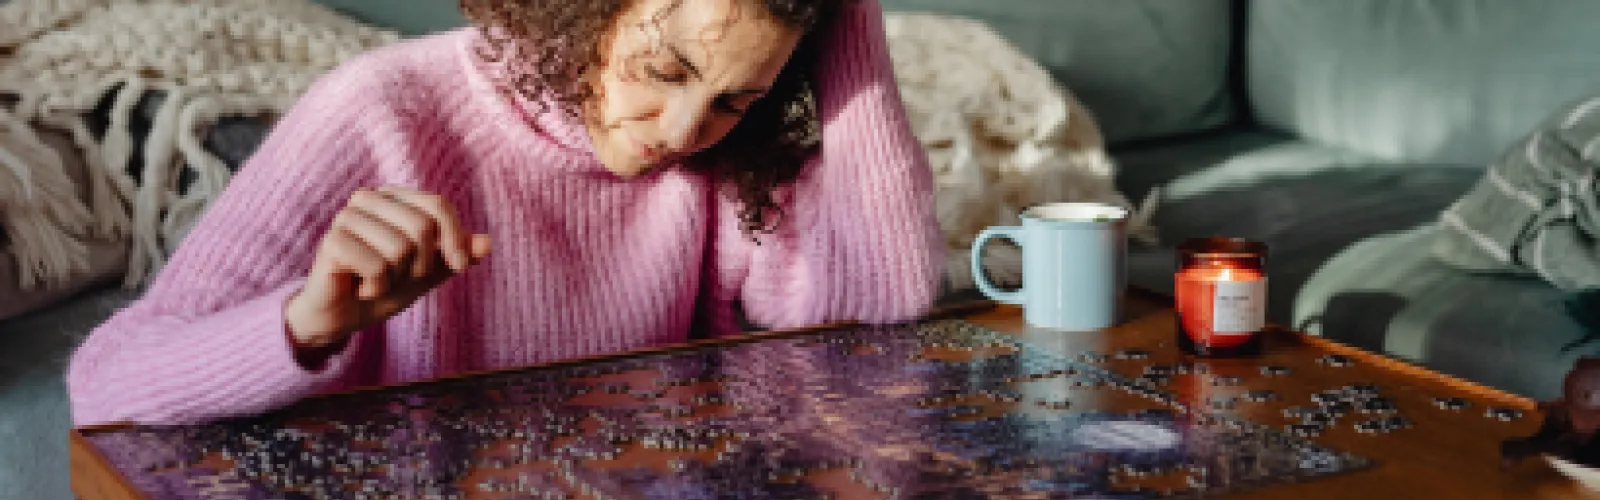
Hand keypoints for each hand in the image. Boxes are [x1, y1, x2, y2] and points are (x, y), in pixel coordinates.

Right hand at [285, 186, 490, 351]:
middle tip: (400, 277)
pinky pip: (376, 267)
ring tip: (378, 281)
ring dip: (397, 278)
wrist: (343, 315)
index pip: (438, 206)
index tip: (459, 266)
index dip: (456, 239)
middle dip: (422, 265)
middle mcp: (369, 198)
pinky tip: (361, 289)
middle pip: (422, 227)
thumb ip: (457, 255)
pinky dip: (376, 288)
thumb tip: (487, 243)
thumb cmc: (386, 285)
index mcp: (394, 197)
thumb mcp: (430, 271)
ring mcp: (346, 217)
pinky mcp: (332, 242)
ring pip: (400, 248)